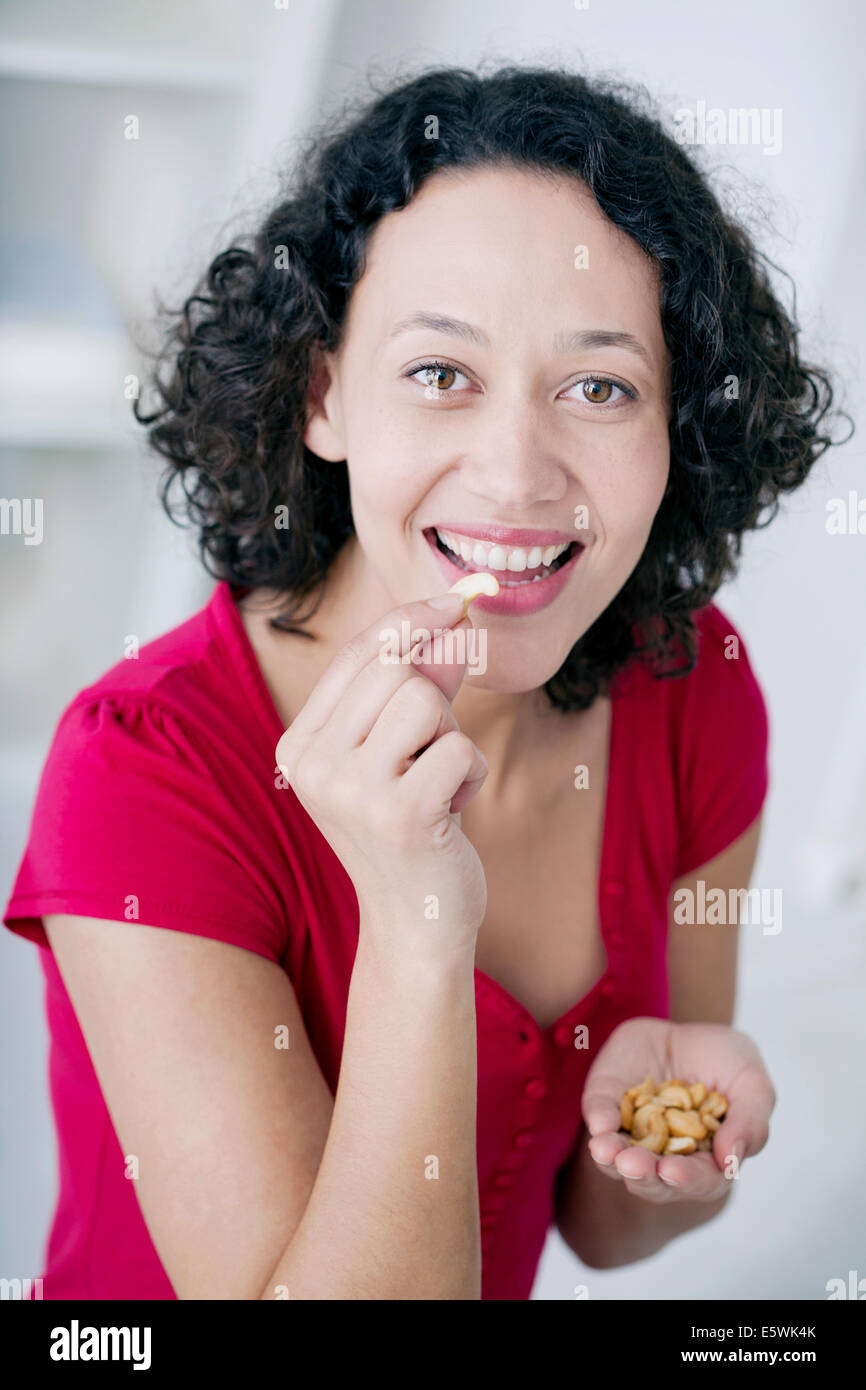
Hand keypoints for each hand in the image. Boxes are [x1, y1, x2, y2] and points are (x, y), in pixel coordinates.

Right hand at [275, 592, 489, 953]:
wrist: (416, 922)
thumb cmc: (411, 826)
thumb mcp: (400, 750)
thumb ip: (417, 683)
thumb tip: (452, 617)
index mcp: (298, 745)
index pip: (356, 653)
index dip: (410, 620)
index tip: (454, 602)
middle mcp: (312, 765)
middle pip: (395, 670)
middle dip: (434, 701)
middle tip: (431, 755)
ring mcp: (350, 791)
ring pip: (425, 700)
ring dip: (452, 736)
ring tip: (437, 782)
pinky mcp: (400, 815)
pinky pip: (460, 747)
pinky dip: (472, 773)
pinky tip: (452, 811)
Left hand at [582, 1017, 775, 1202]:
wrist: (691, 1028)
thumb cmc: (728, 1063)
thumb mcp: (753, 1086)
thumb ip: (751, 1124)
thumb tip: (730, 1162)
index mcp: (706, 1160)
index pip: (698, 1180)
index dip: (686, 1178)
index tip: (672, 1172)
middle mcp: (665, 1155)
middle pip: (653, 1179)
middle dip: (643, 1173)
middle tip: (632, 1165)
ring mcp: (632, 1131)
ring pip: (618, 1158)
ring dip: (610, 1158)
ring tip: (605, 1150)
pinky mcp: (608, 1102)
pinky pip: (599, 1115)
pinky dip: (599, 1120)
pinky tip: (599, 1124)